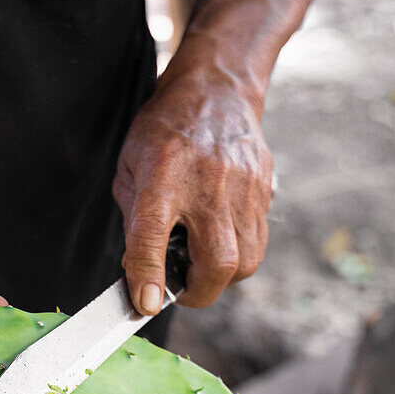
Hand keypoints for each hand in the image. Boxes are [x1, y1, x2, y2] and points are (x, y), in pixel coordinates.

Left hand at [113, 80, 272, 312]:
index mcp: (164, 174)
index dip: (148, 275)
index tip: (146, 304)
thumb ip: (134, 222)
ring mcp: (244, 188)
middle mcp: (209, 184)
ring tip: (198, 265)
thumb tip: (139, 273)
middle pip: (219, 262)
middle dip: (198, 292)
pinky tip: (218, 244)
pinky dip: (237, 258)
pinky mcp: (264, 191)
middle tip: (179, 290)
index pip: (153, 235)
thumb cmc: (165, 131)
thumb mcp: (131, 168)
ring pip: (246, 262)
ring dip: (220, 279)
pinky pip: (257, 243)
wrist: (216, 89)